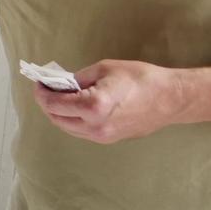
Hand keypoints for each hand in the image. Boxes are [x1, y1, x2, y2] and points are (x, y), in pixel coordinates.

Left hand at [33, 59, 189, 144]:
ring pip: (68, 128)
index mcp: (92, 106)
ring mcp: (102, 137)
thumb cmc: (140, 78)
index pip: (53, 104)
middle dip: (47, 104)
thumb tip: (61, 85)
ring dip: (59, 114)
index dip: (41, 93)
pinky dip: (73, 120)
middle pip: (57, 119)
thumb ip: (78, 79)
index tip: (40, 83)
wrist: (171, 99)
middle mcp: (95, 126)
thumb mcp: (104, 69)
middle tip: (47, 89)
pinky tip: (75, 107)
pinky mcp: (109, 140)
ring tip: (60, 97)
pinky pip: (82, 132)